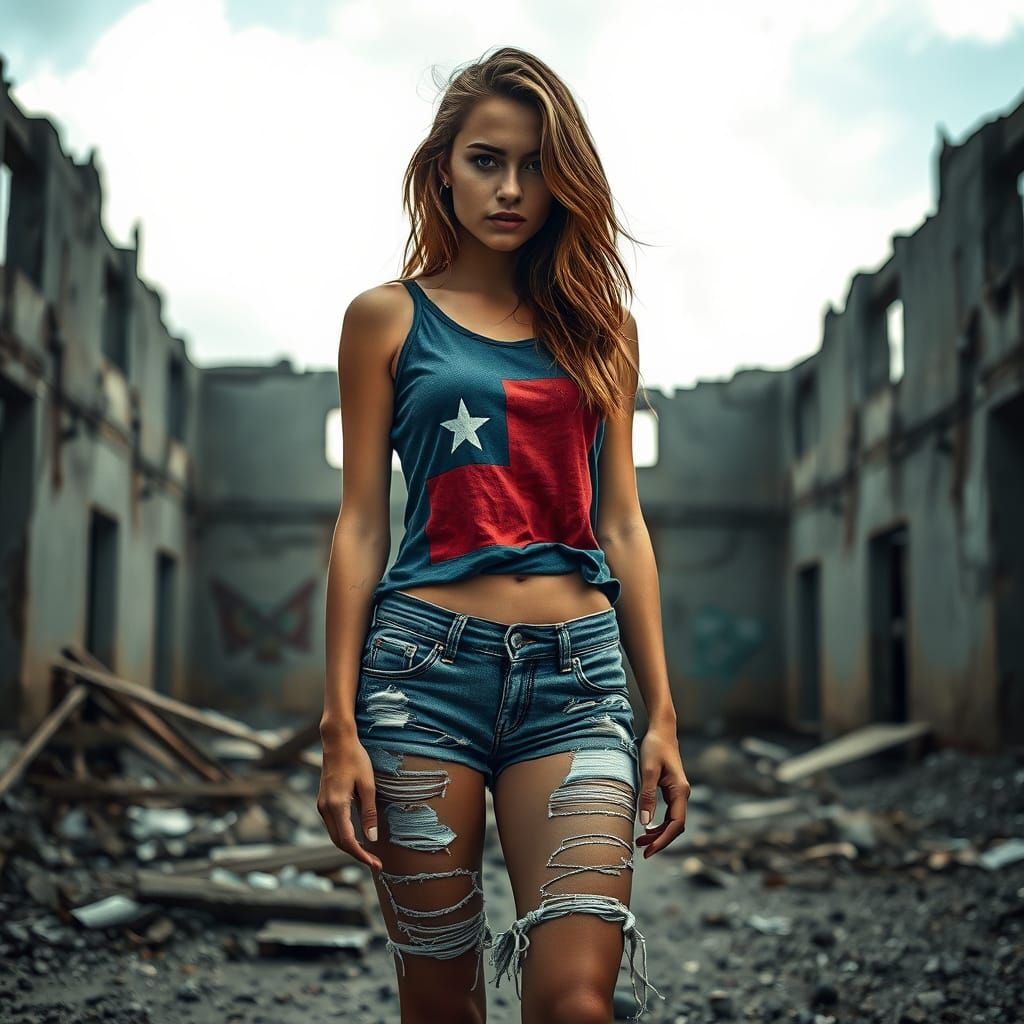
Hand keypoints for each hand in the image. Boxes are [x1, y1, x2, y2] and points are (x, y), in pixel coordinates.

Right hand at [316, 733, 382, 872]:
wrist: (337, 741)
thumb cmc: (355, 759)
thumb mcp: (368, 785)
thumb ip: (369, 813)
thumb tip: (372, 838)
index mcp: (336, 805)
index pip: (347, 840)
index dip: (361, 855)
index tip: (375, 864)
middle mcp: (324, 808)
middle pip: (338, 842)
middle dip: (356, 855)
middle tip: (375, 863)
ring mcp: (321, 805)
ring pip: (334, 835)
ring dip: (350, 847)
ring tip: (368, 854)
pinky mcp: (323, 801)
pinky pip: (333, 825)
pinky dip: (344, 835)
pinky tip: (357, 837)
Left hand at [634, 725, 689, 857]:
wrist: (662, 730)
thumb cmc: (655, 746)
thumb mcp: (648, 770)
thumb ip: (647, 795)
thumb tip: (645, 822)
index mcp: (680, 791)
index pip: (676, 824)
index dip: (663, 840)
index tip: (649, 851)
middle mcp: (682, 794)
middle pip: (675, 826)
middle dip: (660, 841)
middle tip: (642, 851)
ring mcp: (678, 793)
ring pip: (672, 821)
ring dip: (658, 833)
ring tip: (640, 842)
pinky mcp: (671, 790)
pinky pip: (668, 813)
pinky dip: (658, 823)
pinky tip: (647, 827)